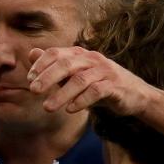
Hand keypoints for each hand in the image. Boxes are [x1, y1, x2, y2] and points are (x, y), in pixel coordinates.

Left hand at [27, 46, 154, 115]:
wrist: (134, 94)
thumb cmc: (100, 84)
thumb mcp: (75, 75)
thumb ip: (54, 66)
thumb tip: (32, 54)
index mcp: (80, 55)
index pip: (57, 54)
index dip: (41, 65)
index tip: (29, 80)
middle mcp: (92, 59)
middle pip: (66, 64)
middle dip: (47, 77)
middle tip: (33, 91)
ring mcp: (105, 72)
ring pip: (80, 80)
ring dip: (62, 94)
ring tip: (47, 107)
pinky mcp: (115, 87)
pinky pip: (96, 91)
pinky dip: (82, 101)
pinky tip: (70, 110)